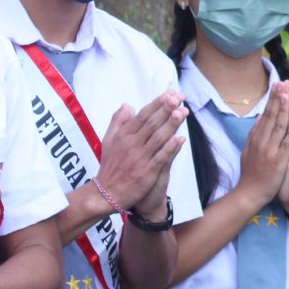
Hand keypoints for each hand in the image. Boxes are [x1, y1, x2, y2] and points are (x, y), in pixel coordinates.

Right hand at [96, 92, 187, 210]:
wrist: (106, 194)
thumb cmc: (110, 166)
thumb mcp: (108, 141)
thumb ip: (118, 122)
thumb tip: (127, 105)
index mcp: (123, 136)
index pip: (143, 115)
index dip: (157, 104)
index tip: (170, 94)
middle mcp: (131, 145)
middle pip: (152, 123)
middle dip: (166, 109)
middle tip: (179, 97)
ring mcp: (140, 159)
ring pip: (158, 138)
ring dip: (171, 125)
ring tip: (182, 112)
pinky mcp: (146, 173)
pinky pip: (160, 158)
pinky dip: (170, 148)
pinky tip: (180, 139)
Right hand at [235, 84, 288, 205]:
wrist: (250, 193)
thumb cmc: (250, 173)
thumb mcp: (247, 151)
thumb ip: (253, 135)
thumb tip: (258, 119)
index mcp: (255, 138)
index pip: (265, 115)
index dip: (271, 100)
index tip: (276, 86)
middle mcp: (262, 141)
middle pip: (271, 116)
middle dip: (278, 98)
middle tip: (283, 82)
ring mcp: (270, 150)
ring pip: (279, 125)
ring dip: (284, 109)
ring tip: (288, 93)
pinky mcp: (278, 160)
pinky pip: (286, 142)